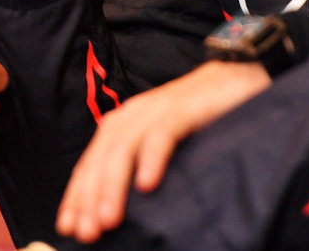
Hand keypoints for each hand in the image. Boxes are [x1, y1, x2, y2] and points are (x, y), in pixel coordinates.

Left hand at [56, 60, 270, 242]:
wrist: (241, 75)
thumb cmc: (203, 119)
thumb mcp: (167, 146)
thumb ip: (144, 169)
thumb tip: (123, 211)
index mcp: (124, 126)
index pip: (92, 163)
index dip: (77, 195)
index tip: (67, 227)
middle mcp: (134, 115)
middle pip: (102, 157)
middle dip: (89, 196)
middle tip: (84, 232)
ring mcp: (158, 109)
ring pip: (125, 146)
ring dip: (113, 183)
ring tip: (107, 218)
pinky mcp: (186, 106)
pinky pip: (164, 132)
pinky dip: (153, 157)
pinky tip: (146, 184)